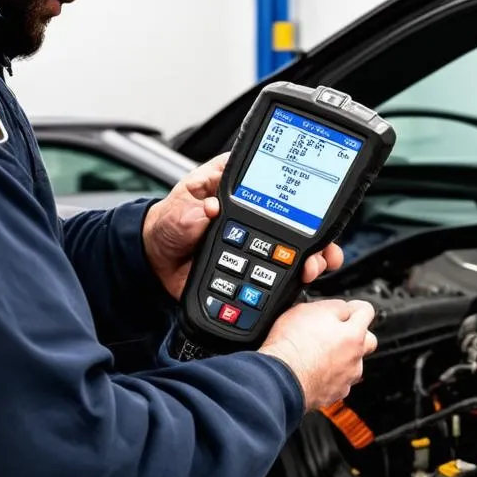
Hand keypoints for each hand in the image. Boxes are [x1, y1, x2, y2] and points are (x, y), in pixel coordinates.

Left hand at [142, 153, 345, 299]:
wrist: (156, 261)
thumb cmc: (169, 221)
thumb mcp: (181, 201)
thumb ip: (196, 203)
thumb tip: (210, 207)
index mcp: (244, 191)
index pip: (283, 189)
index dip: (304, 198)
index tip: (316, 209)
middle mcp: (258, 218)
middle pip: (302, 225)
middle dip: (320, 239)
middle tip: (319, 253)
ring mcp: (260, 246)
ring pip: (298, 253)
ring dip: (312, 262)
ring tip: (311, 270)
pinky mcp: (256, 272)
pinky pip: (279, 278)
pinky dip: (293, 284)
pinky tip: (298, 287)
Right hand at [259, 299, 377, 409]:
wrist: (280, 378)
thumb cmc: (292, 345)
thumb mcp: (310, 309)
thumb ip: (334, 307)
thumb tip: (341, 309)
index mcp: (353, 335)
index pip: (366, 311)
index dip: (354, 307)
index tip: (346, 309)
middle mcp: (355, 358)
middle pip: (366, 341)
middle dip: (354, 334)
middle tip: (334, 331)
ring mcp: (346, 379)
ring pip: (351, 363)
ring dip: (340, 356)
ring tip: (316, 352)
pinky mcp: (333, 394)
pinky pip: (338, 381)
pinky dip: (328, 375)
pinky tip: (312, 369)